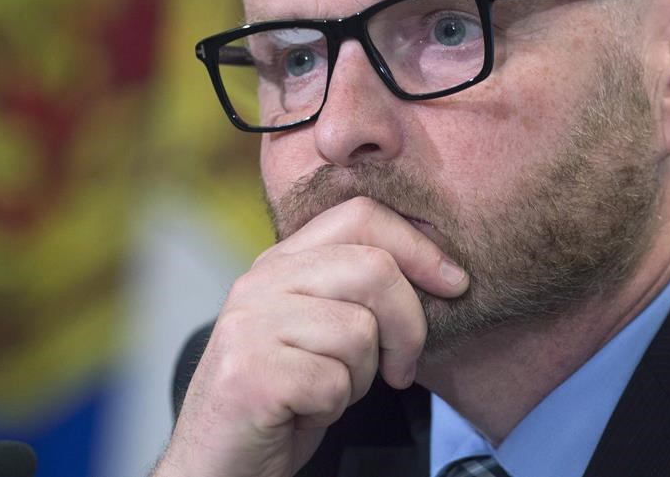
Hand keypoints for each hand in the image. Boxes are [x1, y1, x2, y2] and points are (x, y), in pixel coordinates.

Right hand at [153, 197, 468, 476]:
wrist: (217, 461)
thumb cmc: (283, 398)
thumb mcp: (322, 329)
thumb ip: (358, 291)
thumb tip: (443, 275)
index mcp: (282, 262)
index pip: (360, 216)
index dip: (418, 247)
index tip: (452, 284)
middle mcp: (260, 281)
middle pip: (373, 269)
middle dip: (408, 326)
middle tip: (401, 367)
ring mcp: (249, 325)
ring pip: (358, 331)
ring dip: (361, 377)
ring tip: (327, 390)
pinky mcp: (248, 374)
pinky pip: (333, 382)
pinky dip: (333, 409)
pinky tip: (304, 412)